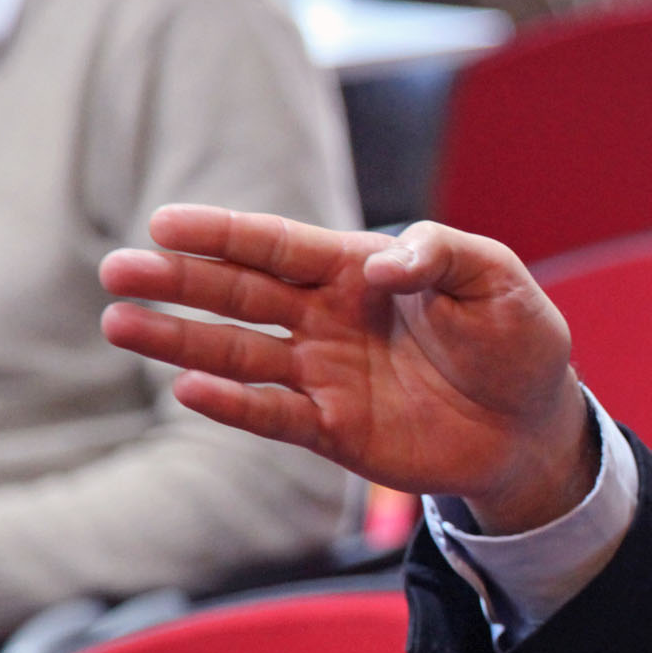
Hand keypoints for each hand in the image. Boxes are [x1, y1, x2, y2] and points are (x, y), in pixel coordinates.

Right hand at [100, 205, 596, 532]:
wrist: (534, 425)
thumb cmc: (517, 340)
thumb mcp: (499, 280)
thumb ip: (442, 256)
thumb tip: (384, 263)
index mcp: (360, 269)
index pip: (279, 245)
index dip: (223, 234)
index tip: (164, 224)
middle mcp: (329, 318)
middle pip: (240, 294)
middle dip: (179, 280)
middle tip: (116, 271)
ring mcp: (324, 373)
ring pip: (238, 353)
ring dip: (180, 341)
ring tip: (121, 324)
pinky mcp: (332, 429)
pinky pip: (272, 414)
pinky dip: (233, 405)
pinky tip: (189, 389)